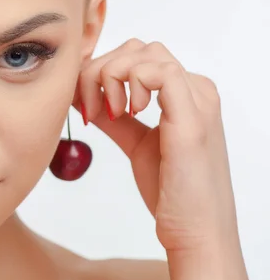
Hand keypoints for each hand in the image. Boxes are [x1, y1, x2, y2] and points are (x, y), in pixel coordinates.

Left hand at [75, 39, 259, 279]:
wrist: (193, 231)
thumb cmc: (169, 192)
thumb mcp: (134, 143)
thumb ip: (113, 116)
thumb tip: (82, 95)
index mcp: (184, 94)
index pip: (136, 56)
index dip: (101, 71)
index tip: (84, 105)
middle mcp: (195, 89)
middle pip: (137, 48)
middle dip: (100, 71)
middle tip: (89, 110)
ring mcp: (197, 99)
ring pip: (144, 53)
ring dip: (110, 77)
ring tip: (108, 114)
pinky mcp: (193, 116)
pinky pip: (159, 72)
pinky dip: (129, 84)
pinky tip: (123, 113)